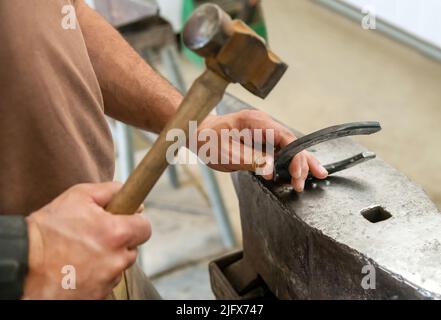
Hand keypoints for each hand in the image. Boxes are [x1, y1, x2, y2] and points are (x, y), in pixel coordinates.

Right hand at [23, 182, 150, 299]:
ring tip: (83, 253)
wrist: (22, 262)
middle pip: (132, 249)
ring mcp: (107, 280)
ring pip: (119, 267)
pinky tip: (79, 267)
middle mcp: (116, 259)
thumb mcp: (79, 196)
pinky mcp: (97, 296)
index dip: (135, 222)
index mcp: (116, 233)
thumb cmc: (48, 228)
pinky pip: (106, 282)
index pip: (145, 228)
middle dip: (120, 242)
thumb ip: (110, 190)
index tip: (125, 222)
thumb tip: (129, 193)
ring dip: (108, 260)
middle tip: (97, 237)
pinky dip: (97, 276)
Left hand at [198, 110, 327, 191]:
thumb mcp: (225, 154)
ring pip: (289, 145)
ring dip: (301, 161)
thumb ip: (249, 161)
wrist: (197, 132)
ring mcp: (263, 130)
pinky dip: (291, 160)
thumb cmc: (208, 141)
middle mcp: (263, 123)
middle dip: (303, 161)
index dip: (295, 156)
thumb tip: (271, 171)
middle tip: (313, 179)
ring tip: (318, 174)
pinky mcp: (261, 139)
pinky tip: (300, 170)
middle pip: (291, 141)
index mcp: (255, 122)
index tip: (297, 175)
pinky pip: (280, 148)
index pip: (284, 137)